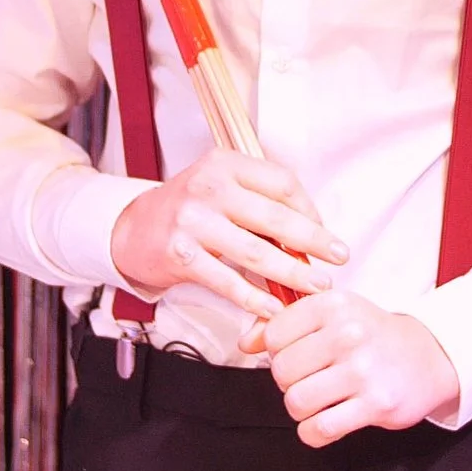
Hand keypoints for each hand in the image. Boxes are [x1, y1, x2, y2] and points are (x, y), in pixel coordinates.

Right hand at [110, 148, 346, 319]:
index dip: (310, 209)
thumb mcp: (221, 186)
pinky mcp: (182, 255)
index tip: (324, 230)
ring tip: (317, 286)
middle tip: (338, 258)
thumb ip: (259, 200)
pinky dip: (255, 298)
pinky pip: (228, 281)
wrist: (133, 230)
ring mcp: (193, 221)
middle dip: (314, 241)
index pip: (282, 183)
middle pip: (276, 218)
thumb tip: (312, 229)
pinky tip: (275, 306)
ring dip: (293, 273)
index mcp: (225, 164)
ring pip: (257, 253)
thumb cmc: (187, 209)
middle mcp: (209, 187)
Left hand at [243, 292, 461, 446]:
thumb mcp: (332, 315)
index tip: (297, 353)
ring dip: (300, 408)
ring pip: (296, 401)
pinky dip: (312, 432)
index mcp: (334, 305)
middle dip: (288, 382)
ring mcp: (363, 370)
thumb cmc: (371, 335)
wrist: (427, 356)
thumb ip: (285, 324)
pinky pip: (320, 429)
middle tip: (309, 379)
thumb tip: (245, 343)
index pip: (275, 334)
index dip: (278, 351)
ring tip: (317, 400)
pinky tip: (323, 422)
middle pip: (282, 371)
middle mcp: (348, 334)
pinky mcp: (376, 404)